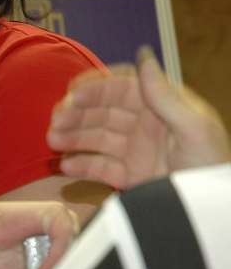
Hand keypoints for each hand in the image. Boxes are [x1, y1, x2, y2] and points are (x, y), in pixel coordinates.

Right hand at [47, 46, 230, 187]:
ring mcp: (136, 150)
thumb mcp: (195, 128)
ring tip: (52, 140)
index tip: (72, 89)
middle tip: (56, 119)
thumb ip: (164, 95)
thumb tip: (143, 55)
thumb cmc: (214, 167)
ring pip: (97, 138)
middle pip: (103, 111)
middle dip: (77, 113)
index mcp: (162, 106)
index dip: (96, 84)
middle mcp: (146, 124)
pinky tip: (65, 166)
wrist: (216, 213)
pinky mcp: (131, 176)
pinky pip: (100, 167)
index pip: (123, 86)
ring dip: (72, 137)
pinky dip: (81, 166)